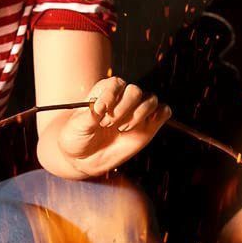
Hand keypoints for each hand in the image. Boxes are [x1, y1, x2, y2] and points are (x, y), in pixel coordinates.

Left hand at [55, 77, 169, 174]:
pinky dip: (159, 116)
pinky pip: (164, 111)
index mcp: (105, 92)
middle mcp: (123, 99)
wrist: (84, 158)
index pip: (116, 84)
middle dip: (123, 108)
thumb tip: (99, 107)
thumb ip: (89, 116)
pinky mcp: (149, 125)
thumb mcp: (77, 127)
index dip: (110, 96)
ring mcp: (137, 111)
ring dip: (138, 114)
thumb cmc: (77, 137)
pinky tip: (144, 126)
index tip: (100, 110)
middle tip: (108, 124)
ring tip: (121, 129)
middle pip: (135, 91)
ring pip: (151, 99)